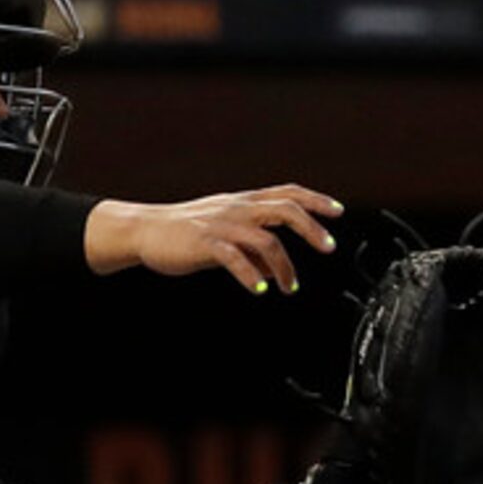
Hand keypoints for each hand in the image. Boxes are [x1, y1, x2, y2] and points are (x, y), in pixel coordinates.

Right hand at [87, 184, 344, 292]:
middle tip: (328, 248)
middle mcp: (237, 209)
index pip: (287, 193)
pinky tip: (259, 289)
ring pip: (266, 240)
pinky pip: (234, 258)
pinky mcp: (205, 243)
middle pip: (285, 210)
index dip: (315, 200)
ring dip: (284, 266)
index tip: (337, 212)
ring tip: (289, 286)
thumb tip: (274, 270)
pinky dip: (251, 275)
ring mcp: (222, 225)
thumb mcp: (224, 234)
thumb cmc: (184, 231)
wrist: (145, 229)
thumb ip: (251, 249)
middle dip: (312, 229)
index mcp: (243, 202)